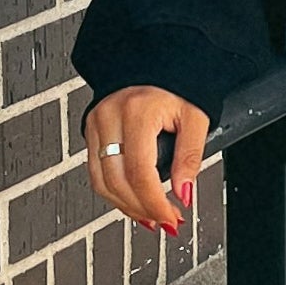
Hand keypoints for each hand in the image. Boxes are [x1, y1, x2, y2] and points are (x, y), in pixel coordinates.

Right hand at [84, 87, 209, 234]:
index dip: (154, 202)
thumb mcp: (194, 118)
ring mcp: (95, 124)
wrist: (151, 63)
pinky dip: (114, 192)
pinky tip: (133, 201)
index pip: (139, 172)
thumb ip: (190, 157)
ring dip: (126, 206)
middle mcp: (110, 117)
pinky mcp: (90, 131)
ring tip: (150, 216)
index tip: (170, 217)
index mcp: (137, 112)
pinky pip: (96, 172)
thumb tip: (184, 193)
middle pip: (117, 181)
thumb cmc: (174, 86)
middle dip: (141, 208)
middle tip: (163, 221)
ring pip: (101, 182)